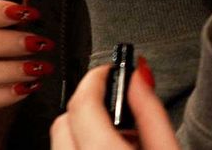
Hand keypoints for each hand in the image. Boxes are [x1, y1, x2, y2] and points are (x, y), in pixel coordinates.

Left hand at [50, 62, 176, 149]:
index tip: (110, 69)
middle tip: (114, 98)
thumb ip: (151, 112)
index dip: (95, 78)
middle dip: (86, 104)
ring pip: (60, 141)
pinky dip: (81, 145)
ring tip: (117, 133)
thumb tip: (137, 76)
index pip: (82, 104)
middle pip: (63, 122)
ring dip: (82, 128)